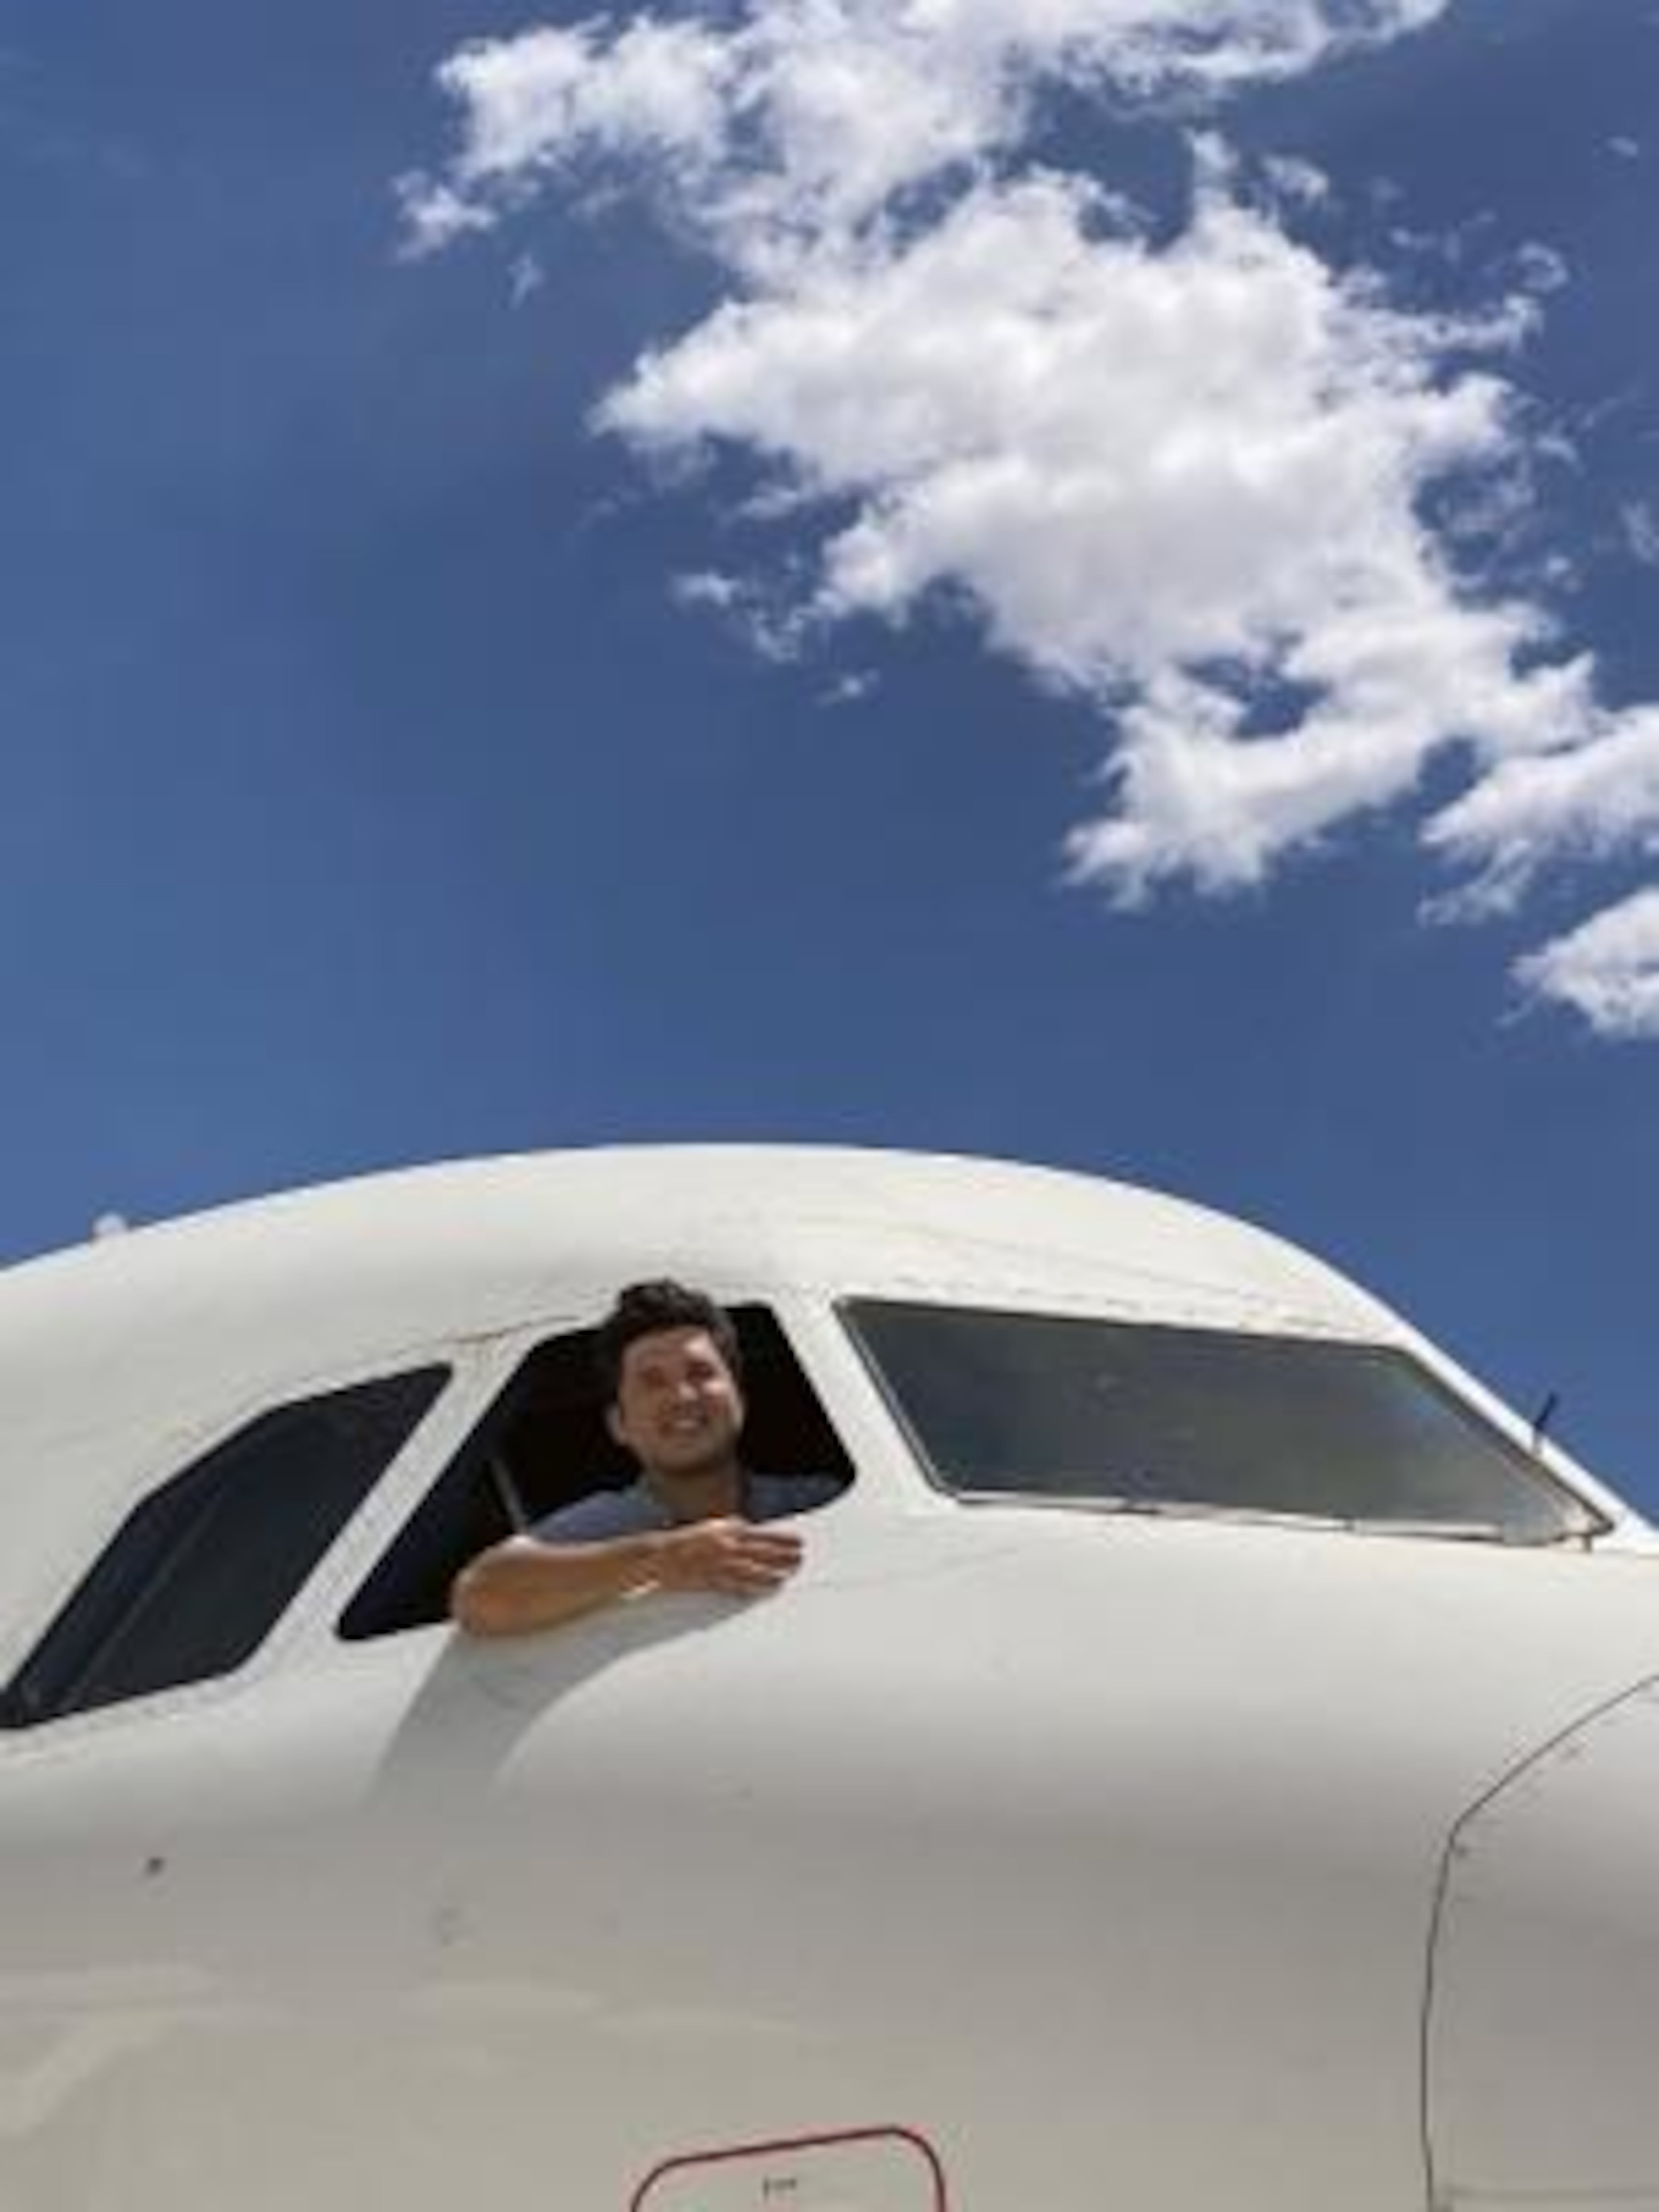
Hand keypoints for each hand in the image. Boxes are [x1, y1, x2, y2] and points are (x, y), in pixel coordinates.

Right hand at [650, 1518, 804, 1597]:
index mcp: (727, 1530)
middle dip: (783, 1556)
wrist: (660, 1556)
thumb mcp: (713, 1526)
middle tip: (801, 1560)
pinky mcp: (712, 1581)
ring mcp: (719, 1565)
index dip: (782, 1538)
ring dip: (773, 1573)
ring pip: (753, 1570)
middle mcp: (725, 1546)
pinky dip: (755, 1587)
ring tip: (788, 1575)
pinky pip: (738, 1585)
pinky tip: (768, 1589)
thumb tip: (751, 1528)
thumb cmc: (688, 1540)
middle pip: (762, 1552)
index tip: (799, 1541)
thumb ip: (733, 1527)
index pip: (762, 1534)